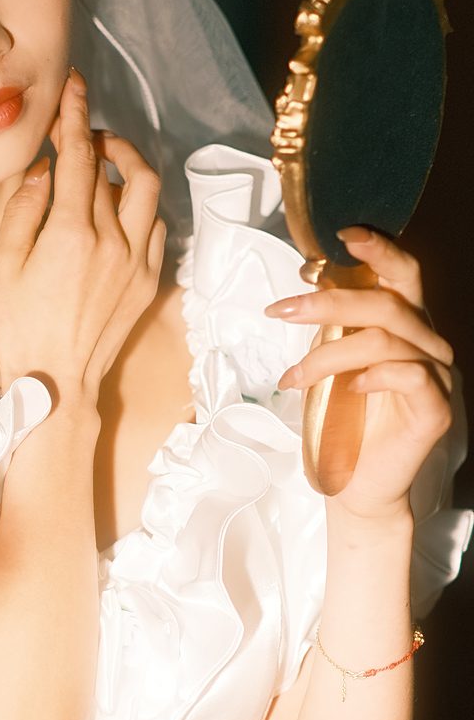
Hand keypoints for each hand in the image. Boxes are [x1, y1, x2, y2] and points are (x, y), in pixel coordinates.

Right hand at [0, 68, 163, 400]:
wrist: (56, 384)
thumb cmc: (17, 328)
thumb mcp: (2, 264)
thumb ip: (24, 209)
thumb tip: (45, 171)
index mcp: (70, 233)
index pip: (78, 157)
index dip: (75, 116)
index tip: (75, 87)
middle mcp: (111, 241)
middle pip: (112, 168)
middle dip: (96, 138)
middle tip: (80, 131)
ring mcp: (136, 261)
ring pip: (148, 189)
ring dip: (129, 163)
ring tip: (106, 160)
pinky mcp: (149, 280)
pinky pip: (155, 225)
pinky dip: (140, 203)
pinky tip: (120, 206)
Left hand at [265, 226, 454, 518]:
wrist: (354, 484)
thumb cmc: (341, 421)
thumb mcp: (329, 362)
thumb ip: (331, 325)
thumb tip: (306, 283)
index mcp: (406, 325)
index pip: (402, 275)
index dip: (379, 250)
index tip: (342, 235)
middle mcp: (428, 344)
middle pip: (389, 303)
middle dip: (331, 300)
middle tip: (282, 310)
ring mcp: (437, 376)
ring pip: (385, 340)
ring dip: (328, 354)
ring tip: (292, 377)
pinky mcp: (435, 410)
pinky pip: (408, 376)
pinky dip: (373, 375)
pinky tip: (349, 388)